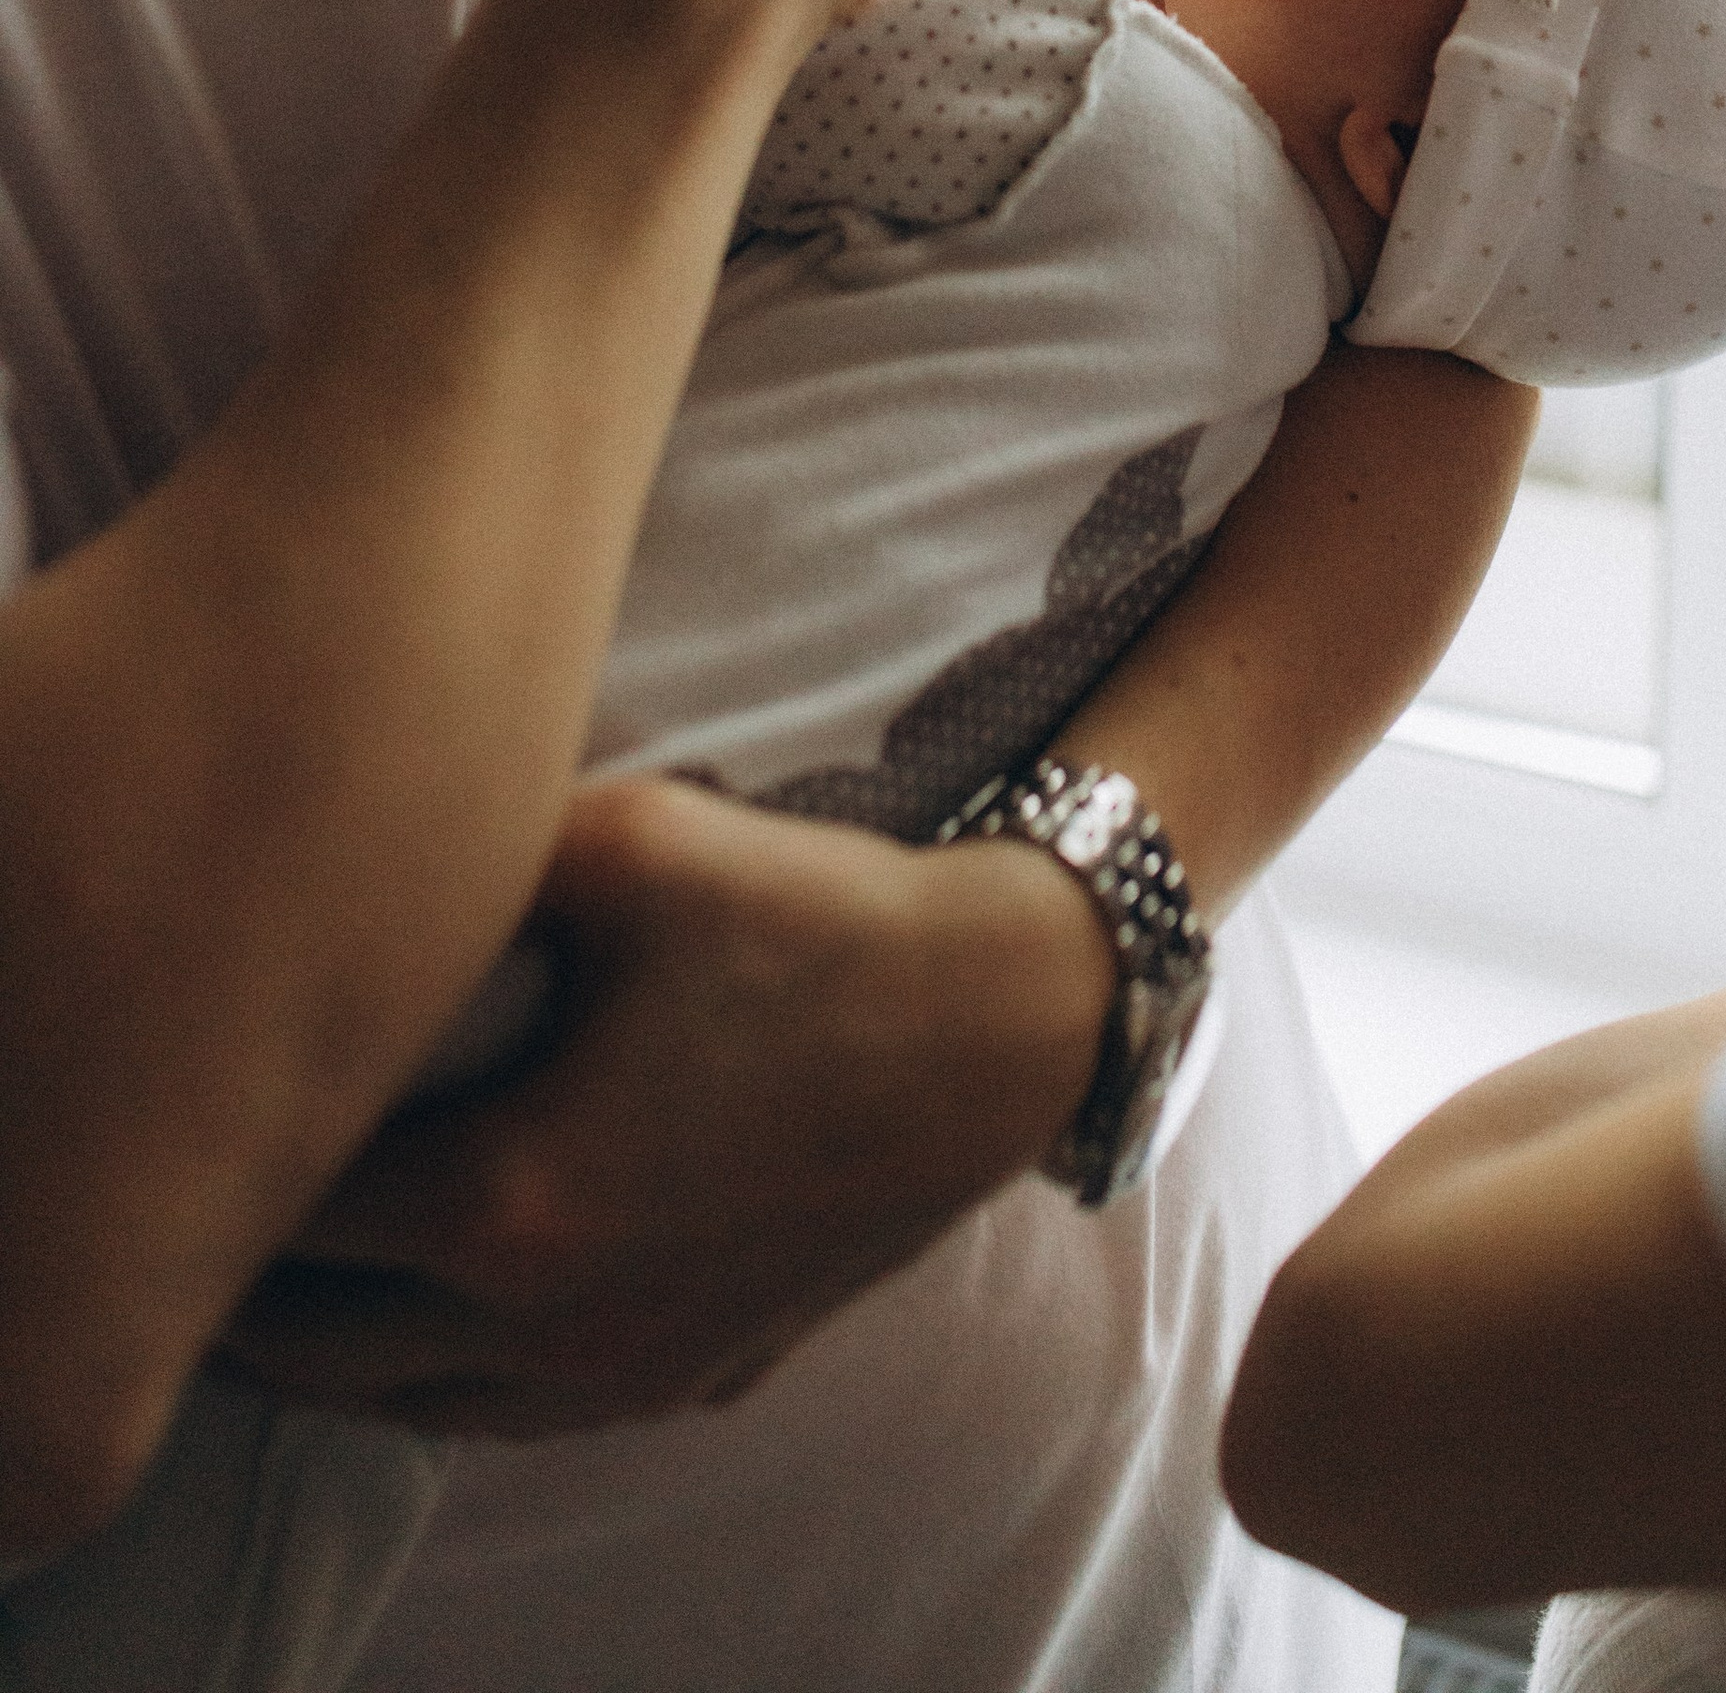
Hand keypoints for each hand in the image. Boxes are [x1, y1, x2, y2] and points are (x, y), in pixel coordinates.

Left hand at [219, 770, 1115, 1436]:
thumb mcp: (629, 838)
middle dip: (234, 1267)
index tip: (194, 1073)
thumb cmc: (816, 919)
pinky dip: (431, 1368)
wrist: (1003, 1019)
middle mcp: (543, 1323)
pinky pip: (505, 1414)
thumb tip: (356, 850)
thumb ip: (471, 848)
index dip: (220, 1142)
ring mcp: (621, 1370)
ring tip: (284, 1242)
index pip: (284, 1207)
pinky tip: (430, 1293)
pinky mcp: (692, 1377)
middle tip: (197, 1170)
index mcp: (504, 1200)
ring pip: (395, 1404)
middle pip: (304, 1345)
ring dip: (320, 1338)